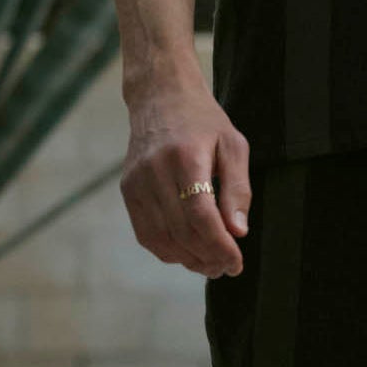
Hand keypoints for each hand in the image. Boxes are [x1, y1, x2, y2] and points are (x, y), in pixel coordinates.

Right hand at [120, 75, 251, 278]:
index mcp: (184, 157)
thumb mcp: (233, 145)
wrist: (161, 98)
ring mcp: (136, 182)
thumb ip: (238, 189)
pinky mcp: (127, 190)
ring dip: (188, 260)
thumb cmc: (204, 122)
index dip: (219, 245)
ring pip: (161, 238)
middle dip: (208, 257)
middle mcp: (154, 171)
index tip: (236, 262)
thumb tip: (238, 232)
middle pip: (181, 231)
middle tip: (228, 267)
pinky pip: (146, 234)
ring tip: (211, 265)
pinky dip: (167, 251)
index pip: (200, 215)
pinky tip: (187, 254)